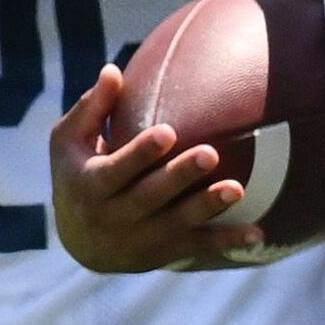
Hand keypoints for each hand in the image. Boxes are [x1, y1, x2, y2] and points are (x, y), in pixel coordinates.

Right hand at [46, 61, 270, 272]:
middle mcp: (111, 216)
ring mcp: (138, 238)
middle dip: (179, 177)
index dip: (140, 154)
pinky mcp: (160, 254)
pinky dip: (225, 242)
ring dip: (206, 207)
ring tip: (237, 189)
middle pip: (148, 197)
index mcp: (89, 185)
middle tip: (211, 154)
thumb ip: (92, 109)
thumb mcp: (68, 143)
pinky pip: (195, 249)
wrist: (79, 242)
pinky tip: (256, 234)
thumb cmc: (77, 175)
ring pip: (175, 224)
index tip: (168, 133)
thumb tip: (112, 70)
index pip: (115, 170)